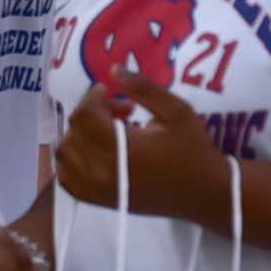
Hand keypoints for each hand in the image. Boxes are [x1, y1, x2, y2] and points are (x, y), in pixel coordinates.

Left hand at [56, 69, 225, 226]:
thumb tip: (113, 69)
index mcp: (122, 150)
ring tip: (104, 131)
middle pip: (73, 132)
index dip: (92, 97)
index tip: (109, 91)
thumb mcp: (177, 111)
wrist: (206, 193)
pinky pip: (67, 181)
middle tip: (119, 111)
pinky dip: (70, 162)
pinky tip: (91, 151)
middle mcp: (103, 173)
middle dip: (90, 114)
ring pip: (64, 156)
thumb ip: (143, 88)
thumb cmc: (194, 151)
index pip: (85, 116)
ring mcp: (98, 190)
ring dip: (77, 135)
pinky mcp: (100, 201)